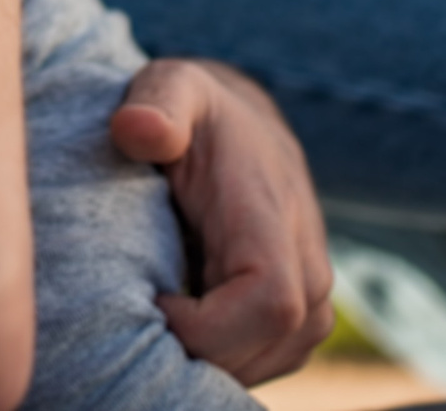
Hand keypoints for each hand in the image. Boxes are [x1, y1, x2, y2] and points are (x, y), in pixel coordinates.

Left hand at [110, 58, 334, 385]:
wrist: (240, 122)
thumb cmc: (193, 107)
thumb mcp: (170, 86)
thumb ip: (156, 103)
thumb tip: (134, 130)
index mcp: (269, 212)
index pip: (271, 303)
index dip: (209, 328)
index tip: (153, 302)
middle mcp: (306, 258)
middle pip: (270, 344)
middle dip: (202, 351)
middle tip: (142, 317)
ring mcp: (311, 291)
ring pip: (273, 360)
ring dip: (214, 357)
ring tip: (160, 316)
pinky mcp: (301, 313)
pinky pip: (269, 359)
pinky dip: (225, 357)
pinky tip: (184, 324)